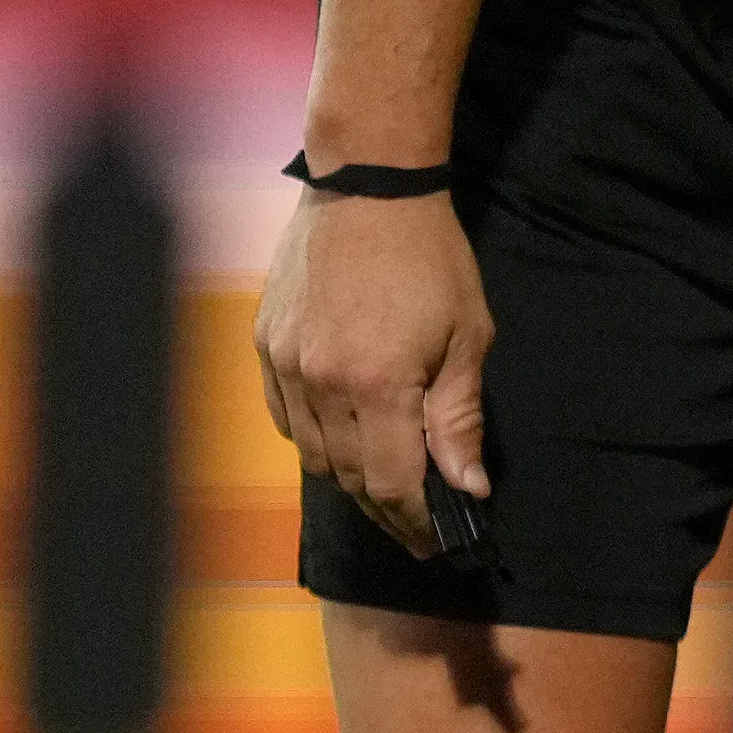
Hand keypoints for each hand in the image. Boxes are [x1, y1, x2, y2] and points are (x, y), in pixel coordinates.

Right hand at [254, 188, 492, 557]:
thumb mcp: (468, 339)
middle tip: (417, 527)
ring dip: (352, 480)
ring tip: (388, 492)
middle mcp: (319, 381)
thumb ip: (460, 419)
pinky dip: (317, 441)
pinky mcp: (265, 344)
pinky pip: (287, 418)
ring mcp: (283, 363)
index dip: (415, 522)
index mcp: (377, 383)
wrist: (368, 190)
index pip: (392, 483)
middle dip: (387, 510)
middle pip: (350, 476)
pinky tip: (347, 443)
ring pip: (314, 454)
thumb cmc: (431, 260)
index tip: (436, 542)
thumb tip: (467, 487)